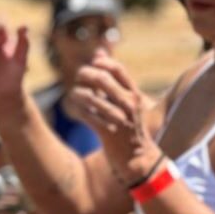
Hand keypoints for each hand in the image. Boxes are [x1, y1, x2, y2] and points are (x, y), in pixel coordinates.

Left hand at [70, 56, 159, 183]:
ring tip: (74, 94)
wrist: (140, 160)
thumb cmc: (133, 129)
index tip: (93, 63)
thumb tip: (99, 52)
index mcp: (135, 95)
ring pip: (92, 98)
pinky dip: (79, 110)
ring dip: (78, 93)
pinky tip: (76, 108)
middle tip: (79, 77)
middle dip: (86, 75)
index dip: (102, 62)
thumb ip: (115, 79)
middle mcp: (128, 105)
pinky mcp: (109, 133)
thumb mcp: (130, 102)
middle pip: (103, 79)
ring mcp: (119, 119)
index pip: (118, 70)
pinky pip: (88, 116)